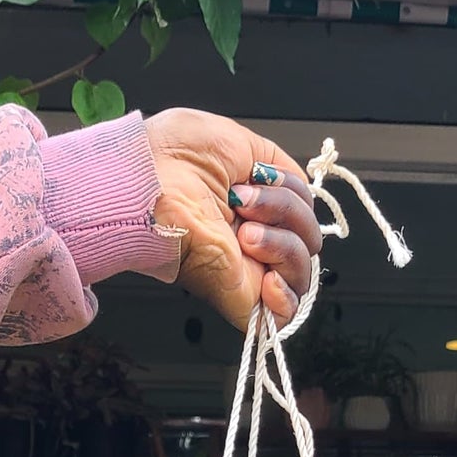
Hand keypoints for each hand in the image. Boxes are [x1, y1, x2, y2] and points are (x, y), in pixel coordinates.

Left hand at [143, 107, 321, 328]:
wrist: (147, 181)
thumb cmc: (172, 155)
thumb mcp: (237, 142)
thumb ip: (275, 164)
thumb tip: (300, 184)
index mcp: (254, 205)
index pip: (304, 211)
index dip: (296, 195)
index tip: (258, 179)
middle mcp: (253, 238)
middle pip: (309, 239)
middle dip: (289, 213)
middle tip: (242, 203)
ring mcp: (247, 269)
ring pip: (303, 270)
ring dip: (285, 245)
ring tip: (244, 234)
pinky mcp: (238, 297)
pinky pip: (286, 314)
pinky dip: (288, 295)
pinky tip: (269, 278)